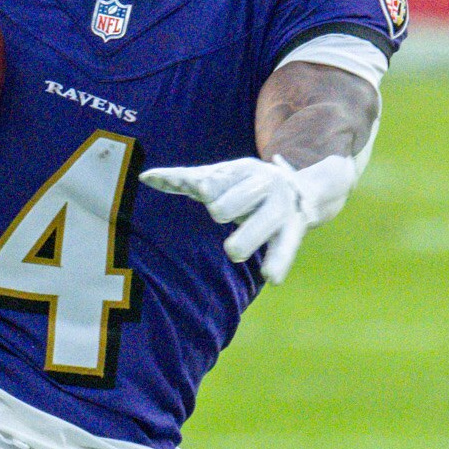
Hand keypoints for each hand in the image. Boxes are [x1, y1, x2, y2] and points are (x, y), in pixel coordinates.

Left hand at [141, 155, 352, 283]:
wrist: (303, 191)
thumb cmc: (247, 186)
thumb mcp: (220, 176)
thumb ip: (183, 179)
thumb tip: (144, 177)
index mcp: (243, 171)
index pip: (218, 182)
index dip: (206, 189)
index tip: (199, 191)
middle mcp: (264, 188)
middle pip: (234, 204)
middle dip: (225, 210)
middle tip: (220, 214)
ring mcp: (280, 211)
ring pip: (261, 225)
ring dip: (245, 240)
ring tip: (234, 251)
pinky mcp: (291, 234)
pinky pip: (285, 249)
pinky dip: (278, 262)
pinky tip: (270, 277)